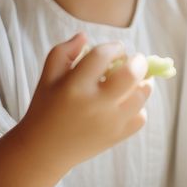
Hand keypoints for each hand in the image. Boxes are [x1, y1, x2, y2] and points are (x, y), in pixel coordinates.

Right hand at [21, 32, 152, 167]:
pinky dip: (139, 107)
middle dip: (139, 61)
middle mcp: (94, 104)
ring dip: (143, 82)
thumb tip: (85, 35)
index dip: (114, 47)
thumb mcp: (48, 76)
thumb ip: (64, 51)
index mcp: (74, 86)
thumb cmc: (46, 107)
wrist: (44, 150)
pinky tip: (128, 102)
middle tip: (135, 60)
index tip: (115, 49)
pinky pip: (141, 117)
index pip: (103, 55)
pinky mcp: (116, 137)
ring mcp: (109, 123)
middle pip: (131, 75)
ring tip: (136, 79)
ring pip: (141, 96)